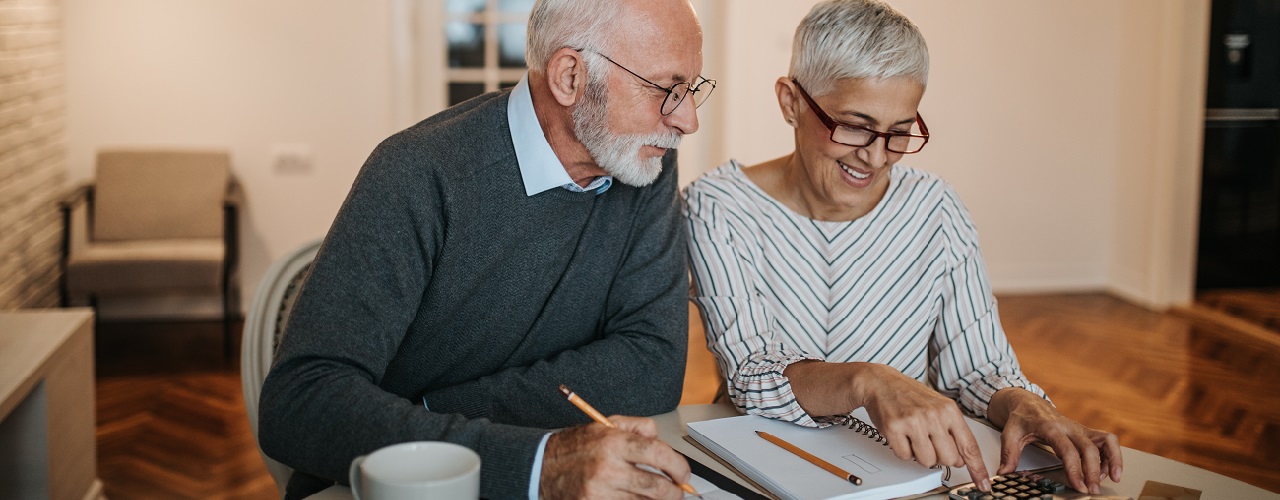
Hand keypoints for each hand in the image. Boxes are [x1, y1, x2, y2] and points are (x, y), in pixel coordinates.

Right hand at [538, 415, 691, 499]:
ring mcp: (600, 491)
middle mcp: (608, 467)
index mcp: (613, 442)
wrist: (540, 467)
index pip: (659, 454)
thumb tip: (660, 438)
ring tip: (660, 496)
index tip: (683, 473)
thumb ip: (636, 427)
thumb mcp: (604, 425)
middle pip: (656, 487)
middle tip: (679, 491)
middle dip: (675, 492)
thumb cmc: (574, 447)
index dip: (679, 466)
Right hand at [855, 364, 993, 490]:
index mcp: (949, 410)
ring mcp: (913, 422)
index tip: (983, 483)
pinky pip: (905, 456)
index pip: (969, 446)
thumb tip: (961, 459)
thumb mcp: (939, 406)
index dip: (977, 468)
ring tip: (914, 437)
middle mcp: (933, 416)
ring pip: (927, 461)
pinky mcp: (894, 428)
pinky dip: (903, 450)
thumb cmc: (909, 395)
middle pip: (949, 459)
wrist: (881, 382)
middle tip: (930, 443)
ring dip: (920, 455)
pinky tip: (901, 435)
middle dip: (940, 457)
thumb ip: (952, 431)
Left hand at [990, 389, 1122, 494]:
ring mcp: (1079, 429)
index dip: (1075, 468)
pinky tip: (1107, 471)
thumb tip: (1004, 473)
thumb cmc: (1021, 419)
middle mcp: (1069, 427)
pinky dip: (1112, 455)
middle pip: (1089, 448)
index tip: (1079, 485)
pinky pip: (1106, 441)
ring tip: (1112, 478)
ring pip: (1105, 440)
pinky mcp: (1086, 432)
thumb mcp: (1009, 434)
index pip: (1067, 450)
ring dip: (1113, 459)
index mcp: (1050, 427)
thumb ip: (1008, 454)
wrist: (1028, 403)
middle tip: (1092, 490)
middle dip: (1093, 471)